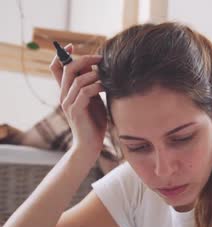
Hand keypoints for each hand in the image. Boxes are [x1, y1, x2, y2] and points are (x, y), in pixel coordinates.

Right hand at [49, 44, 105, 159]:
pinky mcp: (76, 111)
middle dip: (83, 59)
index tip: (71, 46)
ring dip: (93, 74)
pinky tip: (105, 87)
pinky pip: (84, 93)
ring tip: (106, 75)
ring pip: (76, 80)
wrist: (90, 145)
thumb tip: (96, 68)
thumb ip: (91, 85)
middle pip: (67, 69)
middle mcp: (63, 95)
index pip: (55, 68)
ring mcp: (68, 103)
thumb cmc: (94, 122)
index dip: (61, 55)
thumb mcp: (93, 100)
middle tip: (100, 58)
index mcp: (65, 91)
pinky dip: (96, 86)